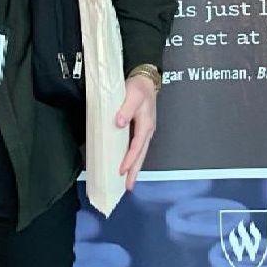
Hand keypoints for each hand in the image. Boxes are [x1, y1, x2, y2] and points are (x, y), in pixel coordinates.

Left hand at [115, 75, 156, 190]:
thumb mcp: (132, 95)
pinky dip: (132, 157)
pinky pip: (136, 147)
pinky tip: (126, 163)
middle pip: (141, 155)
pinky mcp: (139, 129)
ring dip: (134, 167)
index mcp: (146, 125)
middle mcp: (147, 130)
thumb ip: (126, 109)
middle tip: (128, 186)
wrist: (145, 80)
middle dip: (134, 171)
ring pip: (139, 153)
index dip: (129, 159)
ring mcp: (144, 131)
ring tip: (127, 181)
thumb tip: (119, 123)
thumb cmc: (139, 87)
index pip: (137, 147)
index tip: (122, 170)